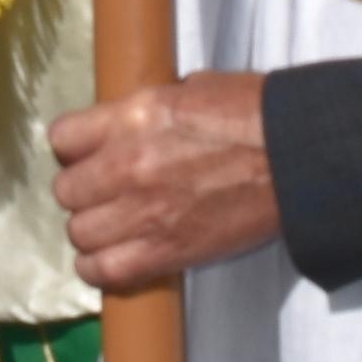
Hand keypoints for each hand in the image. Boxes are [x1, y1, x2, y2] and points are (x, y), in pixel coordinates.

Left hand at [49, 72, 277, 285]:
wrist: (299, 159)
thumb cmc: (255, 115)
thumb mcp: (192, 90)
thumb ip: (149, 108)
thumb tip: (129, 122)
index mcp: (133, 116)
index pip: (63, 138)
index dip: (73, 148)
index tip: (86, 154)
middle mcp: (127, 164)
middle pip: (66, 190)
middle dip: (82, 191)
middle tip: (104, 192)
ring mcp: (144, 212)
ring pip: (79, 233)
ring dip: (92, 230)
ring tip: (112, 227)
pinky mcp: (166, 252)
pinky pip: (103, 271)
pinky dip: (100, 268)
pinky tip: (112, 258)